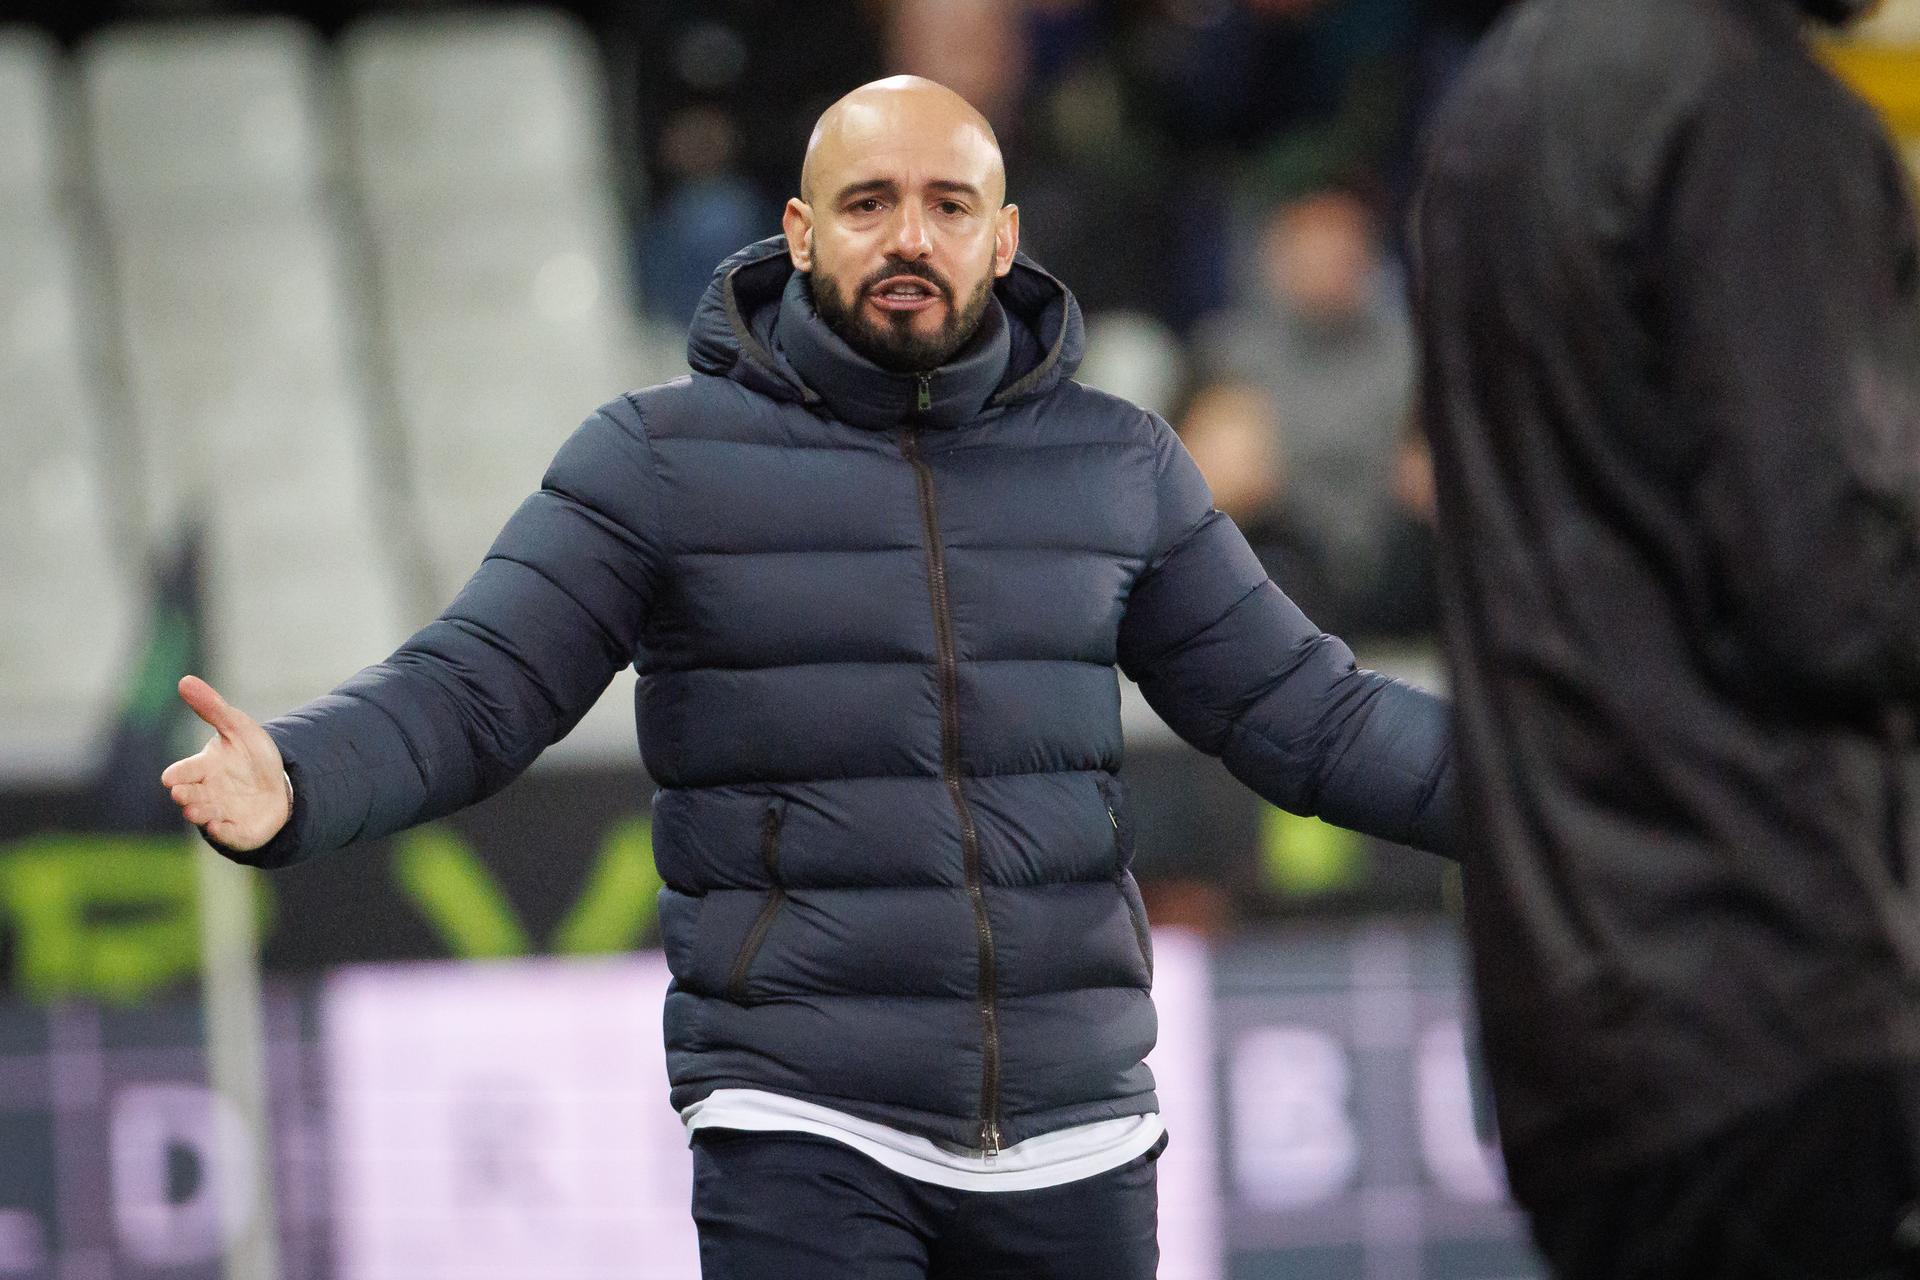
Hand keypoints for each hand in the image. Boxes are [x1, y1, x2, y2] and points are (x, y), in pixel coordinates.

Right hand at [160, 676, 290, 851]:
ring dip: (199, 813)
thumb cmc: (251, 755)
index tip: (171, 777)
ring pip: (204, 815)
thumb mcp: (238, 727)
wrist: (280, 785)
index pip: (183, 771)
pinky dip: (223, 832)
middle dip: (185, 795)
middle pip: (189, 795)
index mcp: (203, 767)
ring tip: (196, 810)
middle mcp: (206, 792)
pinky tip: (220, 827)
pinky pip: (228, 835)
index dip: (177, 774)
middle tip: (182, 794)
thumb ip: (212, 707)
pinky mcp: (237, 831)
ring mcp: (220, 813)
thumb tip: (184, 680)